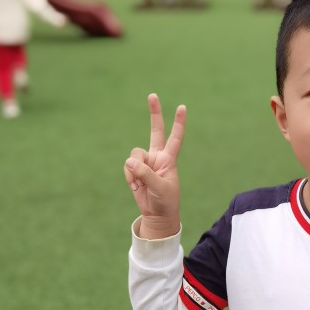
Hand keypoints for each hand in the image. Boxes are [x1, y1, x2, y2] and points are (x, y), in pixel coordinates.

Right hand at [124, 93, 184, 238]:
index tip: (182, 107)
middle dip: (154, 113)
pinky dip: (130, 177)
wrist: (157, 214)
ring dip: (135, 170)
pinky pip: (127, 166)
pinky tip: (136, 187)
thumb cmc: (165, 201)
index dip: (178, 123)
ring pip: (134, 154)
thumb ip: (145, 173)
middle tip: (153, 95)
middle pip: (155, 130)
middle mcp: (157, 157)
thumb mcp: (160, 188)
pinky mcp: (134, 169)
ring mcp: (145, 162)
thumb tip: (129, 161)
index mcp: (169, 159)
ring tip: (140, 184)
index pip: (175, 138)